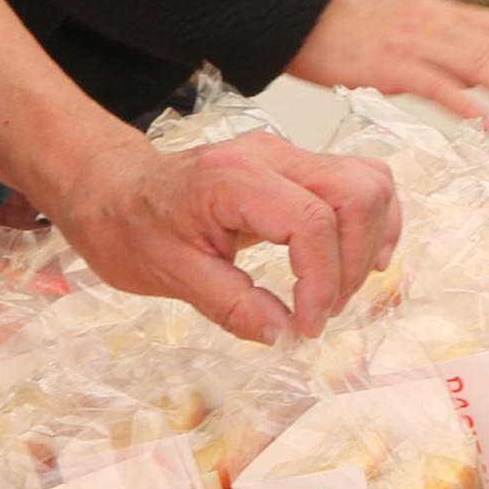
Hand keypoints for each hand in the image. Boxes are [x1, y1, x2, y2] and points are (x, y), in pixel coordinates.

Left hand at [39, 129, 400, 341]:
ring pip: (367, 182)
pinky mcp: (298, 166)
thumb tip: (284, 334)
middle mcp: (269, 154)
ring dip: (367, 243)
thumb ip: (232, 305)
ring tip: (336, 292)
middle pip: (354, 193)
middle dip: (352, 263)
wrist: (115, 190)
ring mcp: (288, 155)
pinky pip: (361, 180)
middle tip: (321, 312)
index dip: (321, 281)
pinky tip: (361, 260)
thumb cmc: (132, 227)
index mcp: (232, 179)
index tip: (307, 326)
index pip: (310, 221)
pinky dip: (372, 221)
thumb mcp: (170, 276)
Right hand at [291, 0, 488, 124]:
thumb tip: (485, 75)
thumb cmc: (351, 32)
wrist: (302, 22)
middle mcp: (437, 23)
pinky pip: (438, 88)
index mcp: (442, 13)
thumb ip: (448, 46)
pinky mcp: (392, 65)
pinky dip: (468, 107)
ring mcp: (416, 43)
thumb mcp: (408, 28)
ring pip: (481, 67)